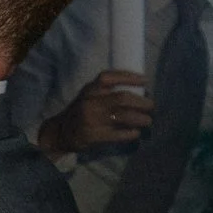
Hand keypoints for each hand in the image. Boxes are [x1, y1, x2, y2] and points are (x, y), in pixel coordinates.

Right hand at [38, 70, 152, 155]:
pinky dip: (131, 133)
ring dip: (140, 118)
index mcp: (89, 90)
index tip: (145, 80)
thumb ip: (107, 92)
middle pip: (121, 98)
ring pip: (123, 116)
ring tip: (147, 120)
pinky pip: (118, 134)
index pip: (107, 78)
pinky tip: (135, 133)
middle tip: (151, 106)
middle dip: (142, 102)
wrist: (61, 132)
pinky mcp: (93, 135)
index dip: (128, 77)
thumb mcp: (89, 96)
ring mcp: (91, 119)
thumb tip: (141, 92)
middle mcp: (89, 103)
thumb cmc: (81, 112)